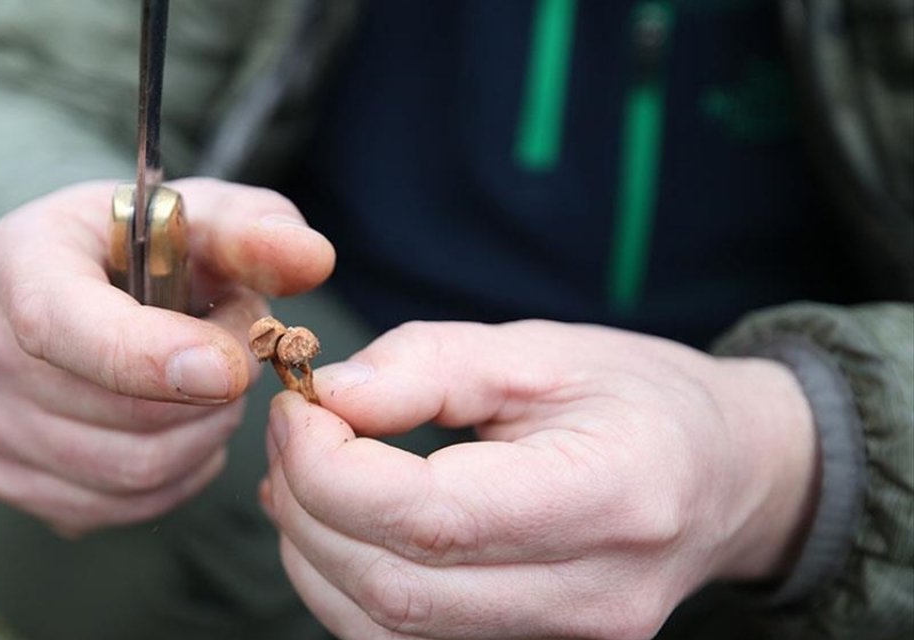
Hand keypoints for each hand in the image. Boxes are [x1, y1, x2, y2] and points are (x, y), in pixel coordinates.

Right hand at [0, 178, 333, 536]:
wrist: (84, 283)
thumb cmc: (150, 246)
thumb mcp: (202, 215)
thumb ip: (257, 230)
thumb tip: (312, 258)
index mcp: (16, 257)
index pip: (62, 324)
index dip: (149, 358)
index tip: (230, 370)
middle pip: (117, 410)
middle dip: (209, 392)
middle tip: (236, 356)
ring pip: (129, 468)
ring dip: (202, 436)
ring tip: (211, 388)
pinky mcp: (11, 478)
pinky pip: (118, 506)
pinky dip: (175, 477)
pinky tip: (182, 428)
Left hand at [261, 320, 818, 638]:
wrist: (726, 475)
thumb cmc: (638, 398)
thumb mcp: (539, 351)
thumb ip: (427, 366)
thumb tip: (327, 394)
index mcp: (606, 498)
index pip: (432, 519)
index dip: (332, 469)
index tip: (300, 410)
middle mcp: (591, 596)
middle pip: (397, 590)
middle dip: (309, 508)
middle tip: (291, 436)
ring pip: (386, 635)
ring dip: (315, 556)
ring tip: (303, 478)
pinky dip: (347, 591)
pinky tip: (336, 528)